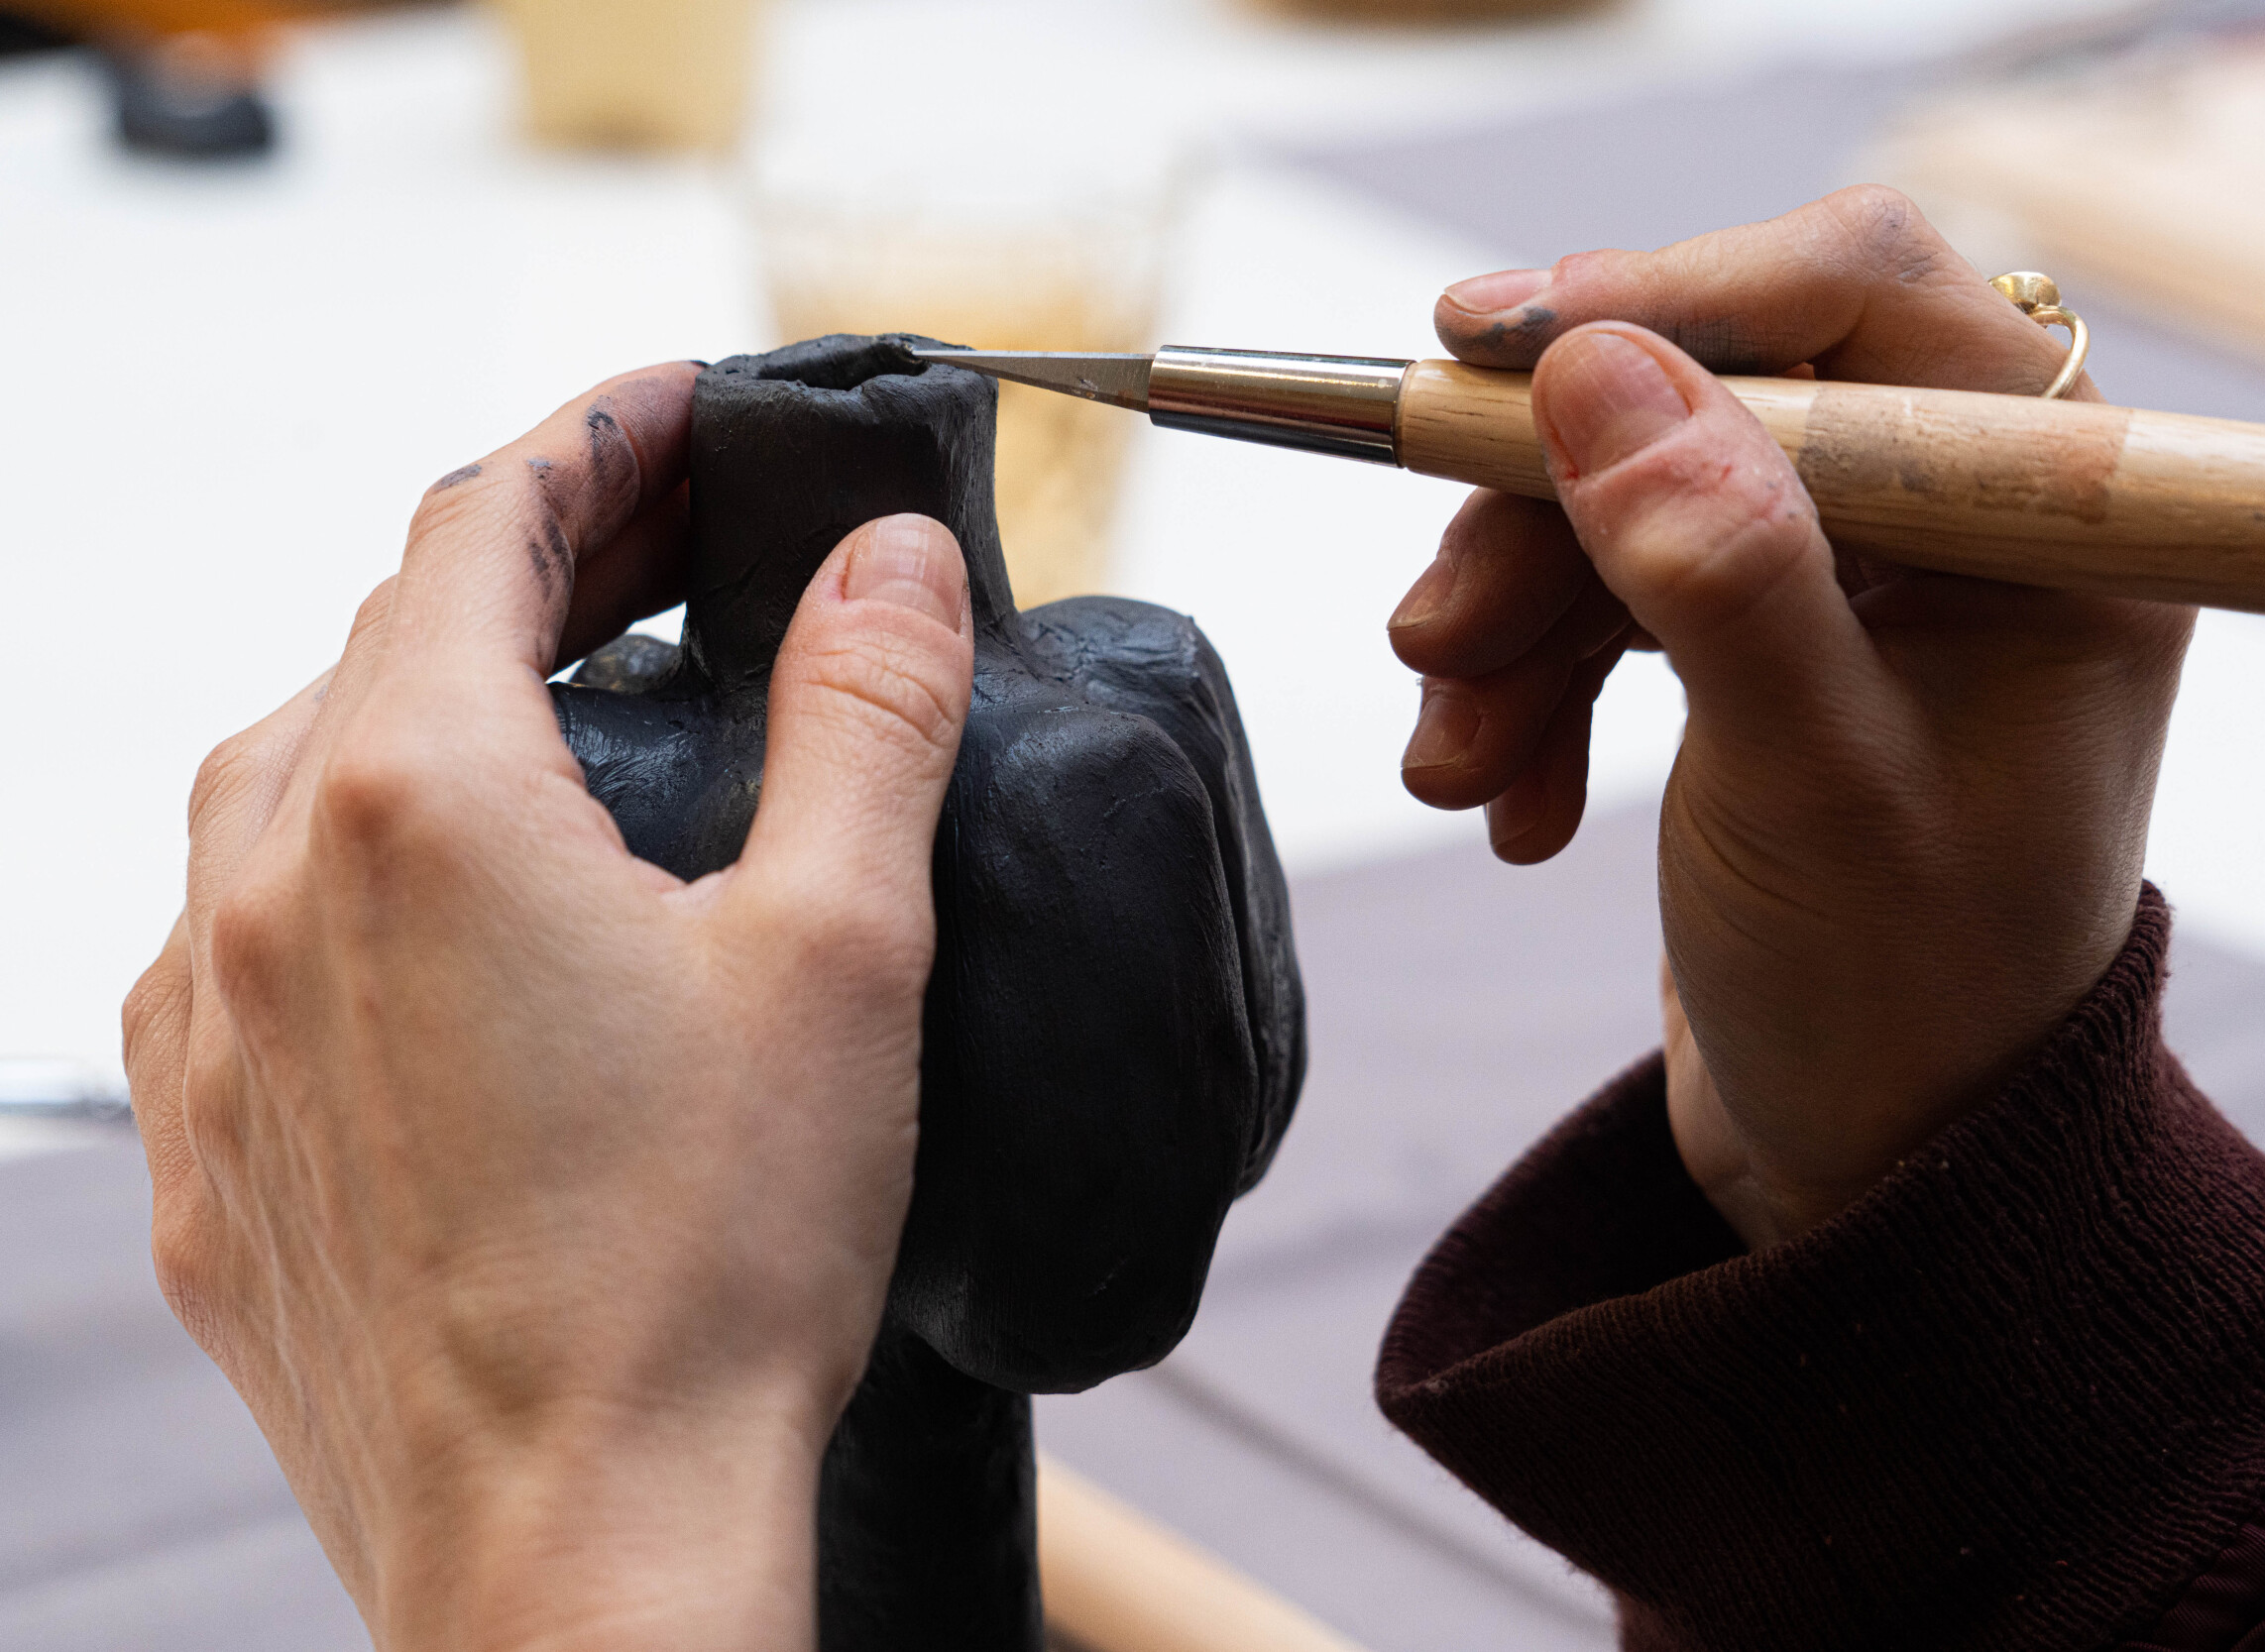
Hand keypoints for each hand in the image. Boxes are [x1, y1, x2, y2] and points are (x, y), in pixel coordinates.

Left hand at [119, 366, 976, 1651]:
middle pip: (380, 642)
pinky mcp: (202, 1157)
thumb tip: (890, 559)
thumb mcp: (841, 949)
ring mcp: (207, 1030)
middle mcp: (265, 891)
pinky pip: (241, 944)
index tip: (674, 407)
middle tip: (661, 553)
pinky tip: (442, 934)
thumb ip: (862, 715)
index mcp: (416, 804)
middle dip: (524, 569)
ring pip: (288, 785)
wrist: (579, 1557)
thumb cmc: (710, 1270)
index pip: (482, 527)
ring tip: (556, 724)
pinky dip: (344, 878)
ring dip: (419, 714)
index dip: (592, 438)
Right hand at [1390, 187, 2191, 1246]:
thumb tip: (1593, 366)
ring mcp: (1862, 585)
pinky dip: (1534, 681)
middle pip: (1712, 398)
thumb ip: (1718, 570)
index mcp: (2052, 524)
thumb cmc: (1900, 1006)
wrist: (1878, 1177)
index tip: (1483, 348)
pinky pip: (1616, 595)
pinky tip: (1506, 796)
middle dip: (1547, 514)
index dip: (1666, 297)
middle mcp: (1965, 525)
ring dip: (1514, 621)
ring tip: (1455, 763)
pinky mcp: (1771, 647)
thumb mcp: (1807, 789)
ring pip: (1635, 499)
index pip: (1860, 299)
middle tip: (1433, 632)